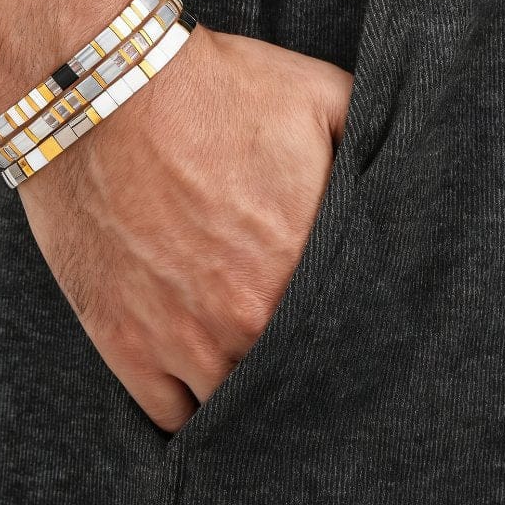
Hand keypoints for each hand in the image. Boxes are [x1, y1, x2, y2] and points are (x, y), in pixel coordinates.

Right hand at [17, 23, 352, 432]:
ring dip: (243, 389)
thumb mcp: (320, 96)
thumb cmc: (212, 89)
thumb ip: (370, 148)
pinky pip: (169, 414)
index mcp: (302, 267)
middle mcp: (247, 319)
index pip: (348, 339)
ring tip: (245, 363)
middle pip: (293, 380)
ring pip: (232, 406)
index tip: (335, 330)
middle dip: (298, 368)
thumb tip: (402, 180)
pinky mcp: (123, 344)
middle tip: (292, 349)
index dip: (344, 340)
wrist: (102, 90)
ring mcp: (181, 341)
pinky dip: (187, 407)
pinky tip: (197, 381)